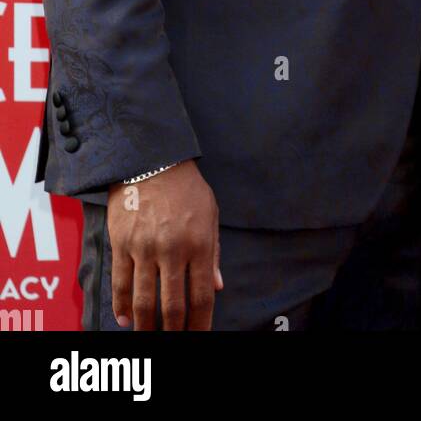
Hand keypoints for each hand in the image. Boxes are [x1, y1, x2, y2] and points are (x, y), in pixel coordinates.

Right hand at [107, 160, 221, 329]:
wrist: (151, 158)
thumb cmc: (186, 187)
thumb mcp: (210, 214)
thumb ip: (213, 253)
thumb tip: (217, 288)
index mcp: (198, 243)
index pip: (201, 296)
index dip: (200, 324)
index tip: (199, 337)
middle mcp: (172, 250)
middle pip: (172, 306)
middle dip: (175, 332)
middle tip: (174, 343)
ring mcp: (144, 249)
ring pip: (143, 301)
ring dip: (146, 327)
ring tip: (148, 339)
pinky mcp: (121, 244)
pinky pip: (120, 283)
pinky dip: (121, 306)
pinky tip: (125, 319)